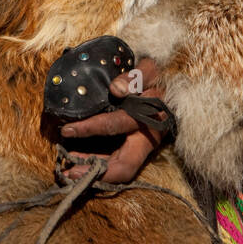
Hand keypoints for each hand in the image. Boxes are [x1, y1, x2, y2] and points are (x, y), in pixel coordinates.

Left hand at [58, 56, 167, 183]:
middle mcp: (148, 138)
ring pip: (120, 166)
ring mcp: (144, 145)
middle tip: (67, 172)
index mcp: (151, 119)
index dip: (92, 131)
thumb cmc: (158, 76)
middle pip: (124, 165)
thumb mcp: (149, 71)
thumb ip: (134, 78)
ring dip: (95, 169)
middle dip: (96, 171)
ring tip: (68, 170)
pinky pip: (119, 160)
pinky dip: (100, 161)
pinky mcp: (138, 146)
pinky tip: (80, 158)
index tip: (68, 130)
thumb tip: (116, 89)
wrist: (174, 84)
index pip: (118, 126)